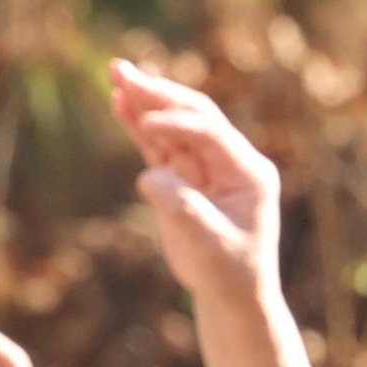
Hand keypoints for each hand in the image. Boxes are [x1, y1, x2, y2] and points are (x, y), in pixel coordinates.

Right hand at [109, 57, 281, 313]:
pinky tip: (119, 102)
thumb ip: (183, 210)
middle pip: (193, 115)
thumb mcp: (211, 248)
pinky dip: (139, 124)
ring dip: (145, 100)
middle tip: (123, 71)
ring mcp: (207, 167)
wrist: (232, 295)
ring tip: (116, 72)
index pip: (211, 134)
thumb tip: (149, 177)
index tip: (147, 128)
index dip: (177, 125)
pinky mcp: (184, 176)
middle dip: (159, 94)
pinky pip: (159, 144)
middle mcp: (231, 162)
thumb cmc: (229, 274)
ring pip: (173, 125)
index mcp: (250, 173)